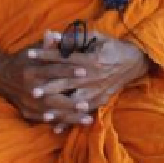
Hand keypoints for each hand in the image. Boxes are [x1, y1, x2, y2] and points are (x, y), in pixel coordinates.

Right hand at [0, 48, 93, 128]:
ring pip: (51, 112)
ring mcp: (27, 103)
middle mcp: (28, 88)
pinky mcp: (27, 112)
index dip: (68, 71)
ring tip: (88, 119)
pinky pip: (45, 119)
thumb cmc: (22, 61)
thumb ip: (46, 46)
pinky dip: (59, 123)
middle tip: (87, 104)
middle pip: (52, 97)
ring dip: (70, 116)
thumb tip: (55, 33)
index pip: (52, 71)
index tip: (84, 71)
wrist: (1, 77)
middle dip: (70, 102)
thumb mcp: (32, 51)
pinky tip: (72, 125)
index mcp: (31, 71)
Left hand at [18, 33, 151, 133]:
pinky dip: (70, 120)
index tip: (29, 54)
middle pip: (68, 83)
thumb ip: (73, 38)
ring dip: (60, 109)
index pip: (64, 57)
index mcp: (91, 59)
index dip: (46, 54)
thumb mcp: (95, 37)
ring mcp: (98, 91)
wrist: (134, 61)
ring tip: (44, 115)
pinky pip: (83, 112)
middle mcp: (94, 77)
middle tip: (32, 92)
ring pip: (75, 102)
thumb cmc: (111, 46)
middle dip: (50, 88)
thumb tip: (52, 34)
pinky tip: (57, 128)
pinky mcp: (100, 100)